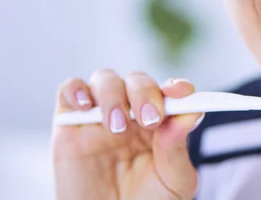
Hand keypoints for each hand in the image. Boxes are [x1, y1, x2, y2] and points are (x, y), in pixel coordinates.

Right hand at [52, 69, 202, 199]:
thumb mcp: (173, 181)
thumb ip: (177, 147)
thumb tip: (192, 111)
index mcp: (160, 123)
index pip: (169, 92)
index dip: (176, 86)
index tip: (182, 92)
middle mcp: (131, 114)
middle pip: (137, 81)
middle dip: (144, 92)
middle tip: (149, 118)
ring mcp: (99, 116)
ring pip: (105, 79)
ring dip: (113, 95)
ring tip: (116, 127)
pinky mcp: (69, 124)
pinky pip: (69, 90)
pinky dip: (75, 89)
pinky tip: (85, 106)